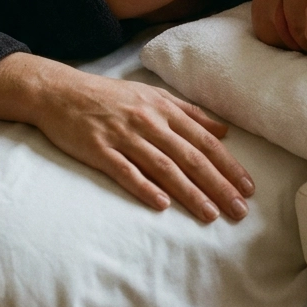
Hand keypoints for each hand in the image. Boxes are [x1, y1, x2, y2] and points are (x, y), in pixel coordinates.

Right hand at [0, 53, 254, 222]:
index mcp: (163, 108)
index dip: (228, 165)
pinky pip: (125, 171)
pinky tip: (161, 205)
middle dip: (218, 185)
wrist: (59, 91)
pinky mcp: (99, 149)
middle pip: (189, 156)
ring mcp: (123, 135)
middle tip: (239, 210)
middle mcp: (148, 121)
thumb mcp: (152, 94)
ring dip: (190, 193)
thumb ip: (189, 112)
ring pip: (163, 167)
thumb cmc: (109, 96)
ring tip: (210, 215)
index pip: (203, 140)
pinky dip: (144, 187)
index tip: (247, 187)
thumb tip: (224, 130)